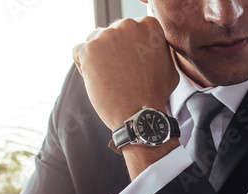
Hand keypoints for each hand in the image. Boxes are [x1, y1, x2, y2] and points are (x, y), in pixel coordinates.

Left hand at [72, 17, 179, 131]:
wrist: (141, 115)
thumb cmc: (155, 94)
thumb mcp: (168, 66)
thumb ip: (156, 49)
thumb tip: (149, 46)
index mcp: (148, 25)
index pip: (128, 29)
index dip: (128, 49)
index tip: (133, 66)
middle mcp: (128, 25)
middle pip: (111, 33)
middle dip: (113, 52)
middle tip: (121, 75)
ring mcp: (107, 36)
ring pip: (93, 40)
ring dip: (98, 58)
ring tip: (110, 79)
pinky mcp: (89, 50)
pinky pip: (78, 52)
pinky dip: (85, 67)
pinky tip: (99, 82)